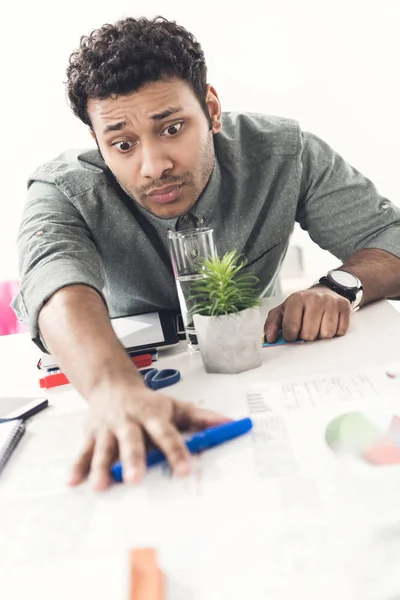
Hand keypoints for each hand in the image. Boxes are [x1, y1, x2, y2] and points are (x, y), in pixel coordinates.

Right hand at [68, 377, 229, 490]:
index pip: (167, 434)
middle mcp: (130, 421)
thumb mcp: (176, 406)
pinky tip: (74, 482)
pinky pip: (84, 452)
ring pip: (105, 448)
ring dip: (102, 467)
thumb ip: (203, 419)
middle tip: (135, 478)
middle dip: (133, 459)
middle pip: (132, 440)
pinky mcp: (92, 435)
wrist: (112, 384)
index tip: (184, 470)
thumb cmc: (147, 401)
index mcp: (152, 415)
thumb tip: (231, 425)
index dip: (176, 451)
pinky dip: (78, 467)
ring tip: (101, 486)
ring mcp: (108, 428)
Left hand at [264, 285, 351, 342]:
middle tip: (306, 328)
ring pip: (326, 335)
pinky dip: (334, 332)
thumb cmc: (302, 305)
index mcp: (296, 299)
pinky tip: (329, 323)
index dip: (290, 337)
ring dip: (321, 336)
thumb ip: (272, 324)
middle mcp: (314, 299)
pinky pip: (340, 332)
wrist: (325, 291)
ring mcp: (331, 302)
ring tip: (318, 326)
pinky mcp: (344, 307)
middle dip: (306, 336)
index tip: (292, 334)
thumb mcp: (283, 310)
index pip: (291, 328)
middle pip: (309, 334)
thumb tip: (270, 338)